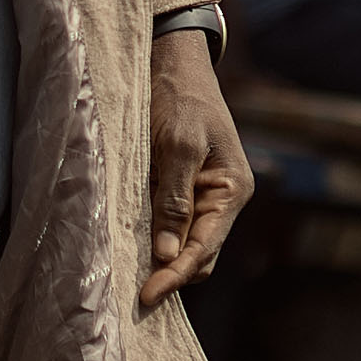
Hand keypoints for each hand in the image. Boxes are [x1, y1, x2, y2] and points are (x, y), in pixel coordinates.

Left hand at [141, 36, 251, 309]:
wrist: (173, 63)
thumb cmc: (180, 99)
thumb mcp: (178, 145)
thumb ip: (174, 199)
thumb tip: (168, 254)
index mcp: (232, 191)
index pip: (205, 249)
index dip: (176, 275)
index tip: (147, 296)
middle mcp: (221, 200)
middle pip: (198, 256)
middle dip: (170, 275)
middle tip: (132, 294)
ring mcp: (201, 196)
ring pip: (182, 244)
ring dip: (159, 260)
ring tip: (127, 277)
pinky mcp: (179, 189)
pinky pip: (169, 224)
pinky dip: (152, 240)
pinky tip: (129, 247)